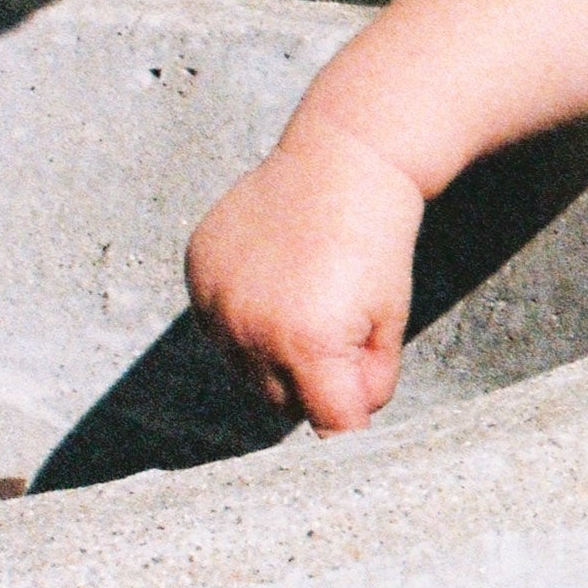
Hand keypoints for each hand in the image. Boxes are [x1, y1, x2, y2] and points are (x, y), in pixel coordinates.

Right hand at [186, 117, 426, 433]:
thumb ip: (371, 381)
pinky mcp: (197, 273)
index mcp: (308, 345)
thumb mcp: (391, 319)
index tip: (359, 394)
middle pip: (280, 402)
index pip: (328, 424)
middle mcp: (252, 330)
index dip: (350, 414)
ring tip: (307, 301)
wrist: (341, 163)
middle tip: (340, 330)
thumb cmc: (377, 244)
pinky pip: (215, 326)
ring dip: (272, 355)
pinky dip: (241, 318)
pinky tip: (273, 280)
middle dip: (312, 383)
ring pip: (243, 369)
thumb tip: (346, 421)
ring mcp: (216, 301)